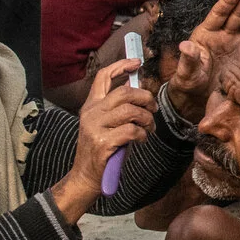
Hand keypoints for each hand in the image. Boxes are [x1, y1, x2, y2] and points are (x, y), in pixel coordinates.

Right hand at [50, 56, 156, 221]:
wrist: (86, 176)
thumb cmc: (102, 149)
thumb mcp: (105, 123)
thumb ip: (117, 108)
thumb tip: (140, 91)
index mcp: (91, 105)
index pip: (103, 77)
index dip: (121, 66)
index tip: (137, 62)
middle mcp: (91, 113)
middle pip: (124, 92)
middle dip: (145, 97)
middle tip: (154, 108)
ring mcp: (96, 127)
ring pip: (130, 110)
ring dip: (147, 118)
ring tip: (149, 127)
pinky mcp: (103, 142)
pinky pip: (132, 130)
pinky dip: (143, 134)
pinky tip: (141, 140)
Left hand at [164, 0, 239, 122]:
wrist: (199, 99)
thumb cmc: (189, 83)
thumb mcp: (186, 72)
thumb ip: (188, 59)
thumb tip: (186, 46)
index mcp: (206, 35)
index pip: (218, 14)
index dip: (227, 2)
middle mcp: (223, 36)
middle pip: (236, 14)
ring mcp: (235, 44)